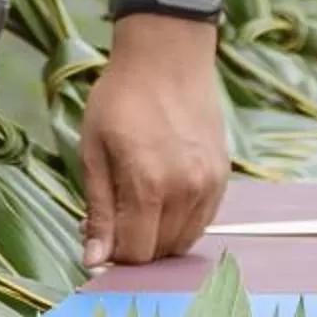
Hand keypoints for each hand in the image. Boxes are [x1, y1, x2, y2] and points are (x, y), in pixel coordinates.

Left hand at [76, 15, 229, 267]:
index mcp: (149, 185)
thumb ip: (98, 209)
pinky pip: (203, 221)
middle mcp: (186, 191)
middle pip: (160, 252)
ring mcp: (210, 184)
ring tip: (136, 205)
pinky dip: (180, 222)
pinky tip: (161, 198)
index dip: (113, 253)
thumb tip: (93, 259)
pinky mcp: (223, 176)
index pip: (136, 253)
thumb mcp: (94, 150)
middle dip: (133, 245)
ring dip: (157, 237)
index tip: (98, 234)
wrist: (167, 57)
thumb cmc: (121, 98)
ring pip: (184, 241)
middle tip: (112, 217)